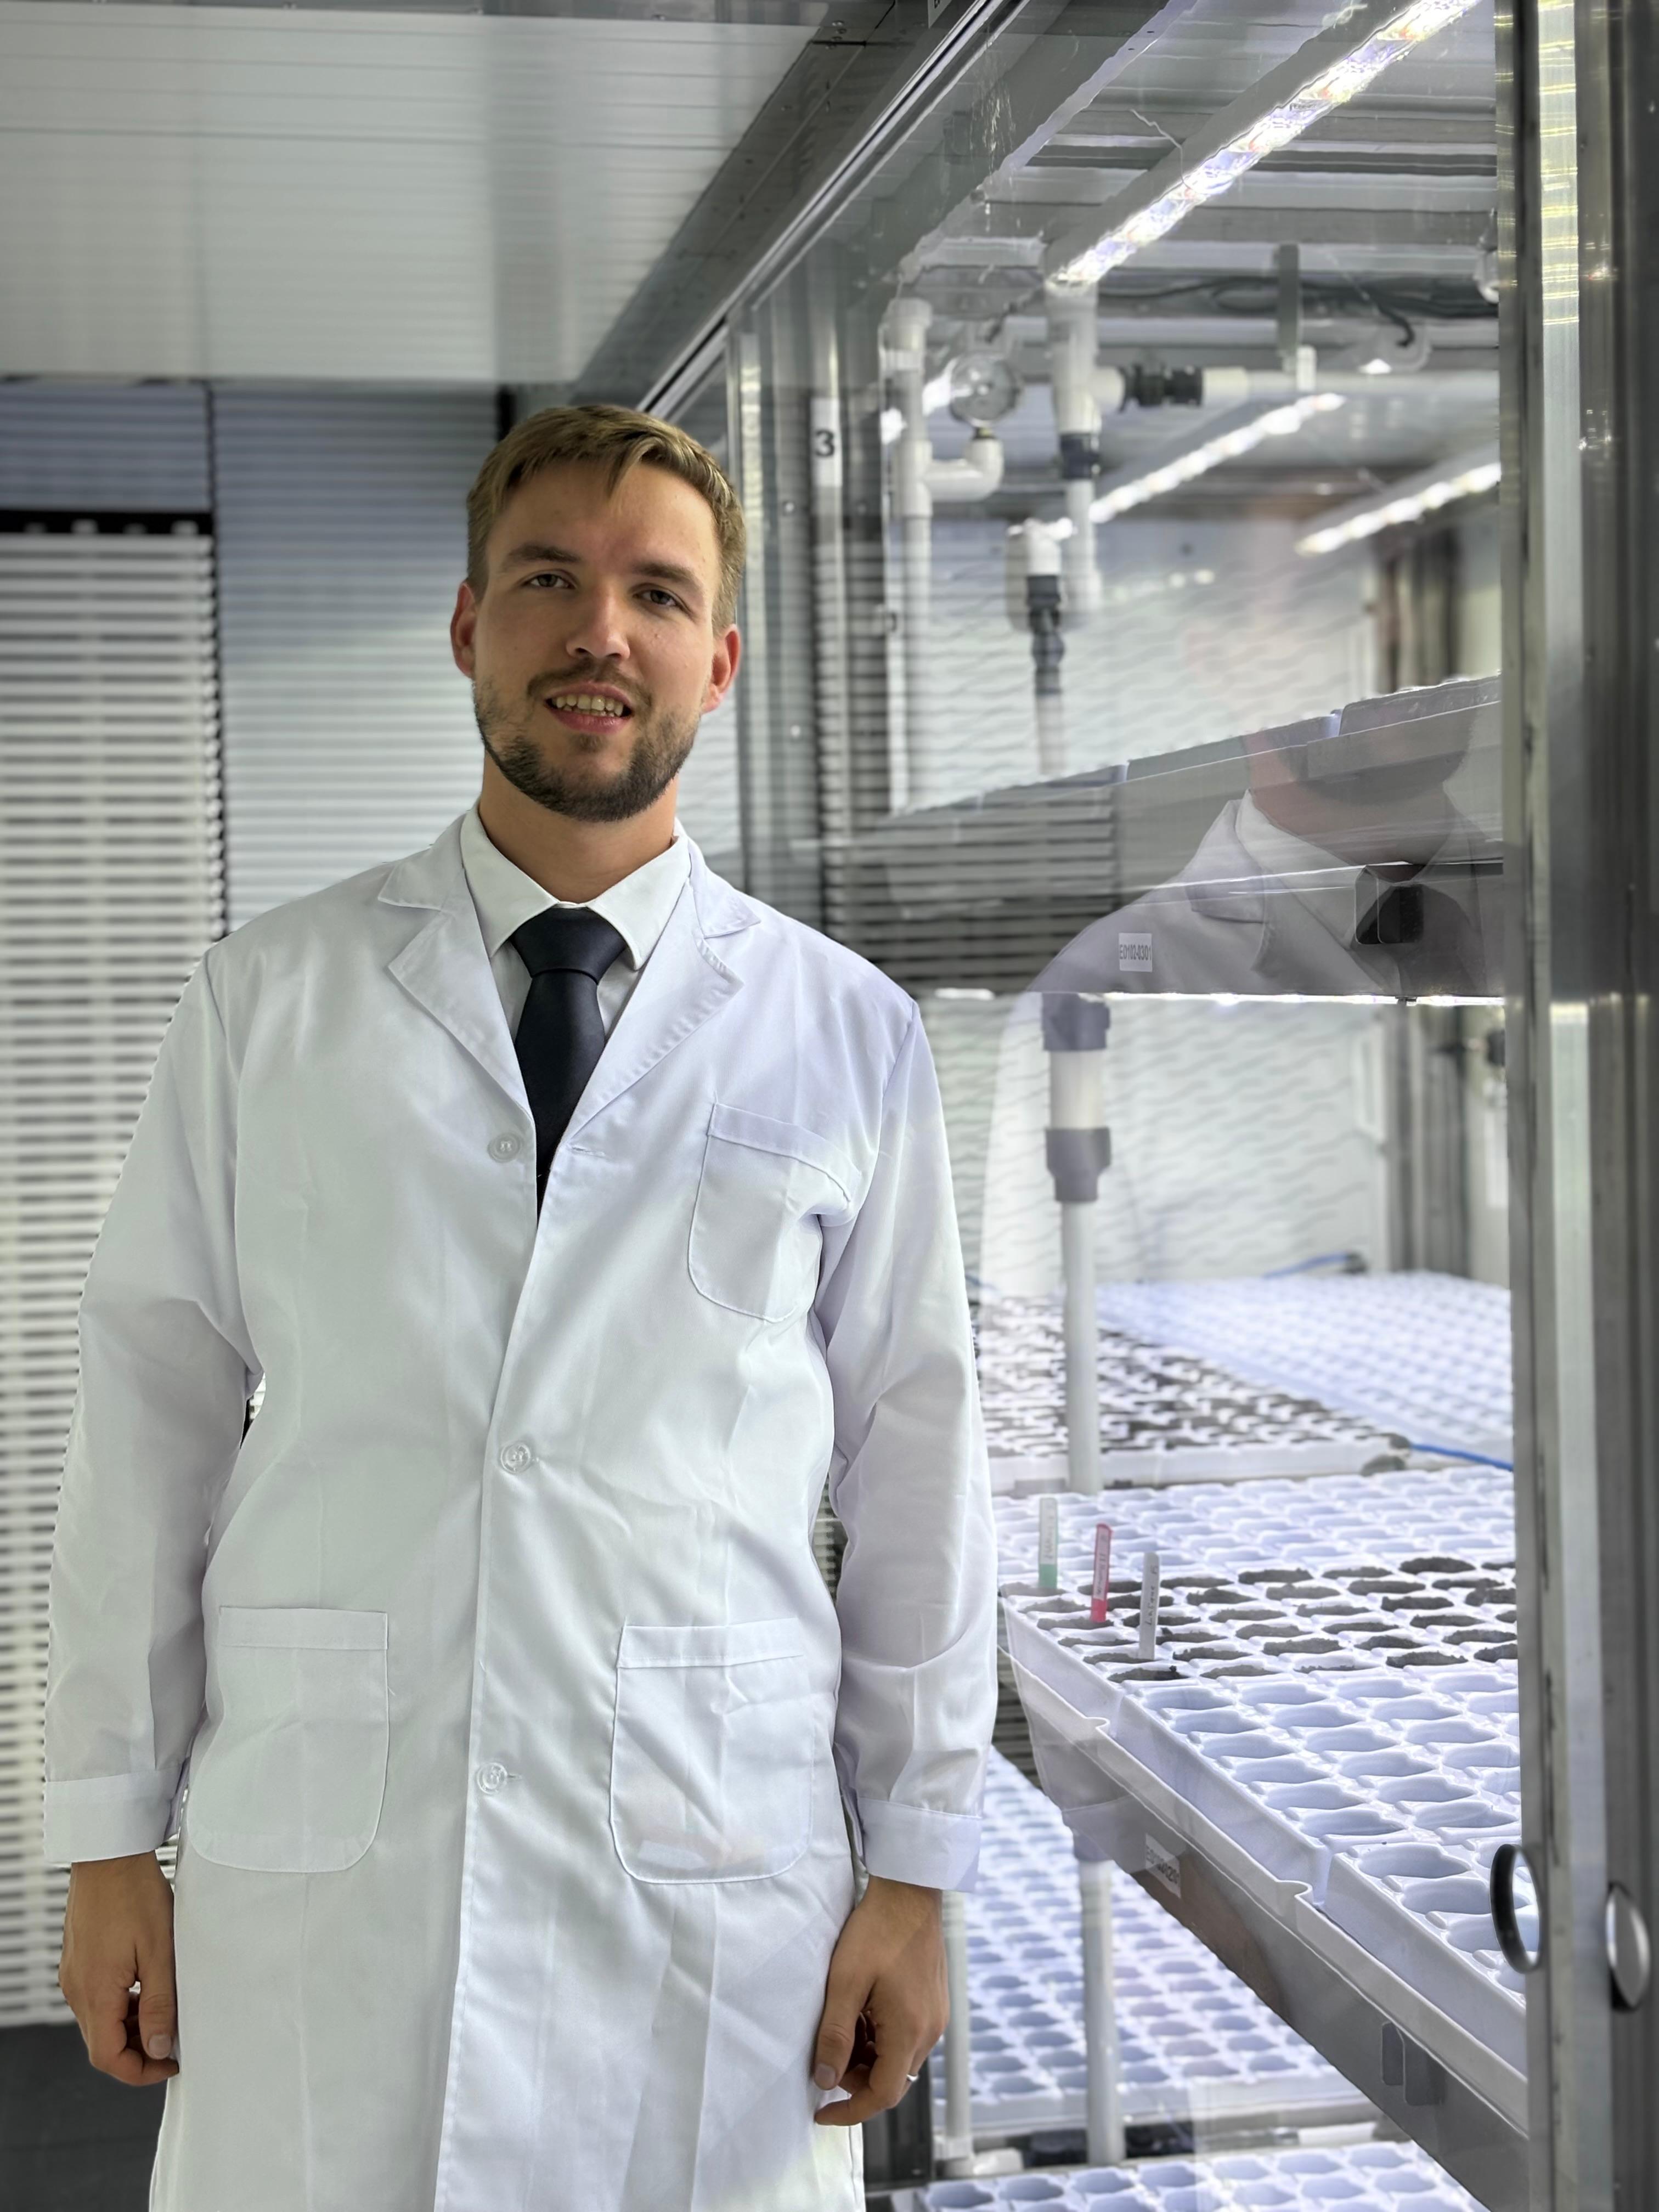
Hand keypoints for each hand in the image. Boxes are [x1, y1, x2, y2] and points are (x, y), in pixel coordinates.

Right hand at [58, 1852, 179, 2085]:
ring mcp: (75, 1974)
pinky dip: (123, 2006)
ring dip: (132, 2028)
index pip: (108, 2058)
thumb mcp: (160, 1951)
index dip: (140, 2071)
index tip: (171, 2063)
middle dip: (139, 2052)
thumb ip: (161, 2004)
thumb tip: (161, 2048)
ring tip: (167, 2014)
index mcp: (94, 1994)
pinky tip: (147, 1989)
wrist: (109, 1854)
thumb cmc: (134, 1893)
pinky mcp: (79, 1960)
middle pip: (102, 2044)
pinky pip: (98, 1999)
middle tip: (175, 2041)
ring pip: (101, 2022)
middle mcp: (77, 1990)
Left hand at [811, 1875, 947, 2125]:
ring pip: (899, 2061)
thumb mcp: (845, 1982)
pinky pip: (907, 2039)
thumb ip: (834, 2035)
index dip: (849, 2111)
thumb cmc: (876, 1932)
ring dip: (868, 2058)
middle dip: (856, 2080)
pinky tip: (863, 2013)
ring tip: (844, 2026)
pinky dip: (881, 2039)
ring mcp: (935, 2018)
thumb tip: (824, 2081)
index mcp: (909, 2031)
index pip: (882, 2095)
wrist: (909, 1893)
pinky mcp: (934, 2004)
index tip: (820, 2113)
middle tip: (827, 2056)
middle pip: (892, 2081)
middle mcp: (929, 2031)